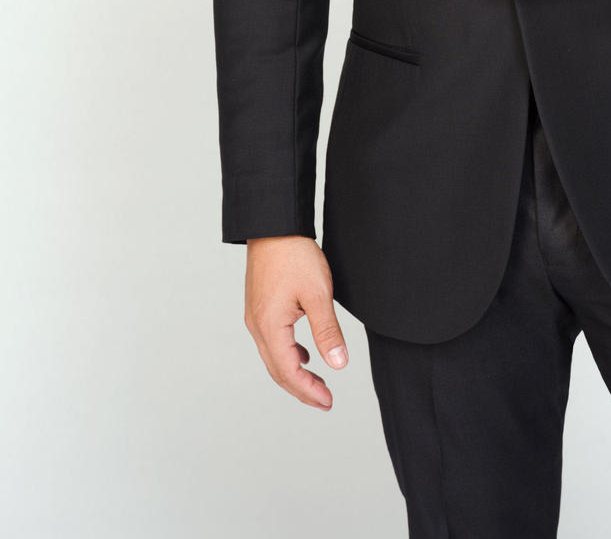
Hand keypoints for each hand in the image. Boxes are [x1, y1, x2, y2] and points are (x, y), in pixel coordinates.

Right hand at [244, 235, 348, 409]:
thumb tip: (338, 364)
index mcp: (270, 326)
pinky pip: (272, 341)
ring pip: (273, 357)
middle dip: (301, 389)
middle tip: (324, 401)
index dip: (308, 391)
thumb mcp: (318, 294)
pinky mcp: (259, 306)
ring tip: (317, 383)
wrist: (274, 224)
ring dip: (294, 373)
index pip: (288, 372)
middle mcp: (257, 326)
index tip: (328, 402)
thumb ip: (328, 332)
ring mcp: (255, 316)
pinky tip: (304, 354)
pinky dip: (288, 355)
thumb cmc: (294, 254)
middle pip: (277, 370)